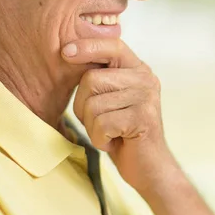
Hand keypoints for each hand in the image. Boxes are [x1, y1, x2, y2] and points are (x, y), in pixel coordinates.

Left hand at [61, 38, 172, 191]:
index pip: (112, 46)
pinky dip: (100, 139)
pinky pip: (101, 124)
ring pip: (93, 104)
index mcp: (138, 69)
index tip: (65, 52)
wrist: (149, 168)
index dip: (87, 47)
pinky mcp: (143, 117)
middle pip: (91, 79)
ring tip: (111, 133)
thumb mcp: (111, 99)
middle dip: (83, 106)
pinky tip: (116, 142)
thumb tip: (68, 53)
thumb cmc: (122, 134)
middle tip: (100, 122)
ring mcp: (146, 97)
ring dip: (92, 126)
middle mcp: (145, 78)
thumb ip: (100, 78)